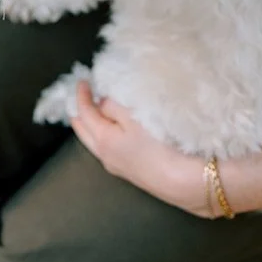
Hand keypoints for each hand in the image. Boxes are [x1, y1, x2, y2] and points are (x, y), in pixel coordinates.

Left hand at [70, 81, 210, 215]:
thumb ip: (114, 107)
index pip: (84, 113)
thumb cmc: (160, 147)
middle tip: (81, 94)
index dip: (81, 94)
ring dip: (90, 123)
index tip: (82, 80)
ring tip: (95, 108)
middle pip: (82, 130)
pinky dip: (101, 133)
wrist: (182, 182)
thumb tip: (101, 102)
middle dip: (79, 111)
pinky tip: (111, 128)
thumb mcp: (135, 119)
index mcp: (102, 140)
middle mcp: (104, 155)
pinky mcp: (128, 171)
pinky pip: (105, 148)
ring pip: (92, 140)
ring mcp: (115, 166)